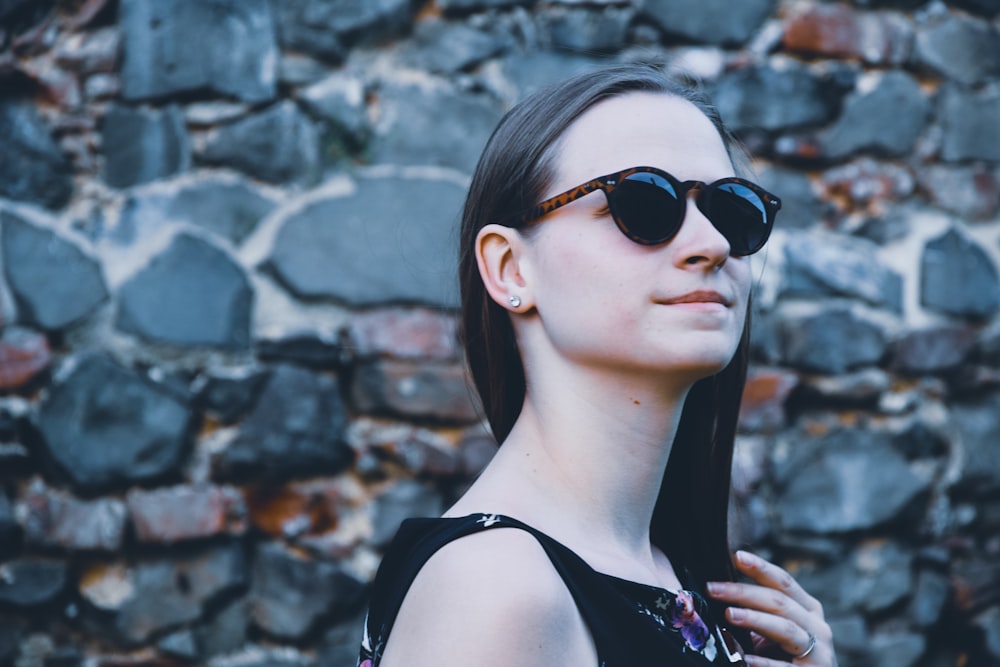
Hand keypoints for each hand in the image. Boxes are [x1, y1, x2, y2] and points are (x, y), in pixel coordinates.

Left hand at [706, 550, 836, 666]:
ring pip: (785, 628)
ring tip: (729, 614)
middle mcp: (816, 626)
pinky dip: (765, 664)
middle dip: (743, 592)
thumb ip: (758, 611)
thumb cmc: (788, 657)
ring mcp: (818, 652)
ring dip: (755, 619)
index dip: (761, 567)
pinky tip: (745, 659)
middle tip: (712, 588)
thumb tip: (718, 590)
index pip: (783, 582)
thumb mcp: (777, 629)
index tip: (737, 556)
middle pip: (779, 601)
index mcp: (808, 609)